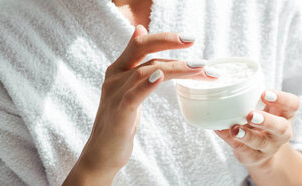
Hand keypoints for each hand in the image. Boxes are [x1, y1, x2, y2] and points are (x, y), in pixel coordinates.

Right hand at [63, 25, 213, 184]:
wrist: (102, 153)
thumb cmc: (119, 122)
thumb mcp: (127, 87)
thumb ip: (135, 63)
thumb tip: (140, 29)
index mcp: (117, 69)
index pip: (140, 44)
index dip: (164, 37)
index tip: (189, 39)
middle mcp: (114, 77)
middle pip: (141, 49)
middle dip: (168, 41)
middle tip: (193, 41)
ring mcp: (115, 94)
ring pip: (146, 71)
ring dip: (175, 68)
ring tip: (199, 68)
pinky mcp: (120, 113)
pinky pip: (134, 95)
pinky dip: (147, 84)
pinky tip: (160, 77)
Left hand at [215, 90, 299, 168]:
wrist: (259, 151)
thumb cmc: (259, 121)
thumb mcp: (262, 108)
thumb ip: (250, 96)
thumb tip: (220, 79)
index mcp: (284, 114)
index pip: (292, 105)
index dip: (282, 99)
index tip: (265, 93)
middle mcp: (280, 131)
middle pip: (280, 127)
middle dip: (267, 121)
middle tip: (251, 115)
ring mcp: (268, 146)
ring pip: (261, 142)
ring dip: (247, 136)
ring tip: (235, 129)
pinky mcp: (253, 157)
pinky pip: (243, 149)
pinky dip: (231, 140)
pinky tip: (221, 131)